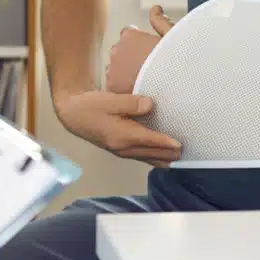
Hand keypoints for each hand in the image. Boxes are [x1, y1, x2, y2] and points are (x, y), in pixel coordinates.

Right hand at [54, 91, 181, 166]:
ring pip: (146, 158)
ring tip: (177, 159)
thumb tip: (151, 105)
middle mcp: (123, 148)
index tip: (181, 144)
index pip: (149, 141)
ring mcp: (120, 151)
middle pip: (151, 154)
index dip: (166, 143)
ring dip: (162, 159)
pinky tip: (159, 157)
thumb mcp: (109, 100)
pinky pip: (140, 157)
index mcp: (122, 136)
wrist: (72, 114)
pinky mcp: (118, 149)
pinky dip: (152, 157)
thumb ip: (131, 103)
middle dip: (168, 155)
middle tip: (187, 154)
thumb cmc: (90, 105)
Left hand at [105, 6, 173, 93]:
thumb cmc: (176, 59)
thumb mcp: (172, 36)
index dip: (140, 44)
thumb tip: (155, 8)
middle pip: (120, 52)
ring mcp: (112, 70)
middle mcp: (116, 50)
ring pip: (115, 69)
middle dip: (130, 58)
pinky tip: (138, 91)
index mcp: (129, 36)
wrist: (174, 87)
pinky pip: (115, 86)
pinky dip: (123, 88)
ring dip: (124, 73)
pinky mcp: (112, 88)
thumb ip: (160, 21)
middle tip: (148, 69)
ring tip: (143, 82)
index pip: (128, 35)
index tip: (149, 52)